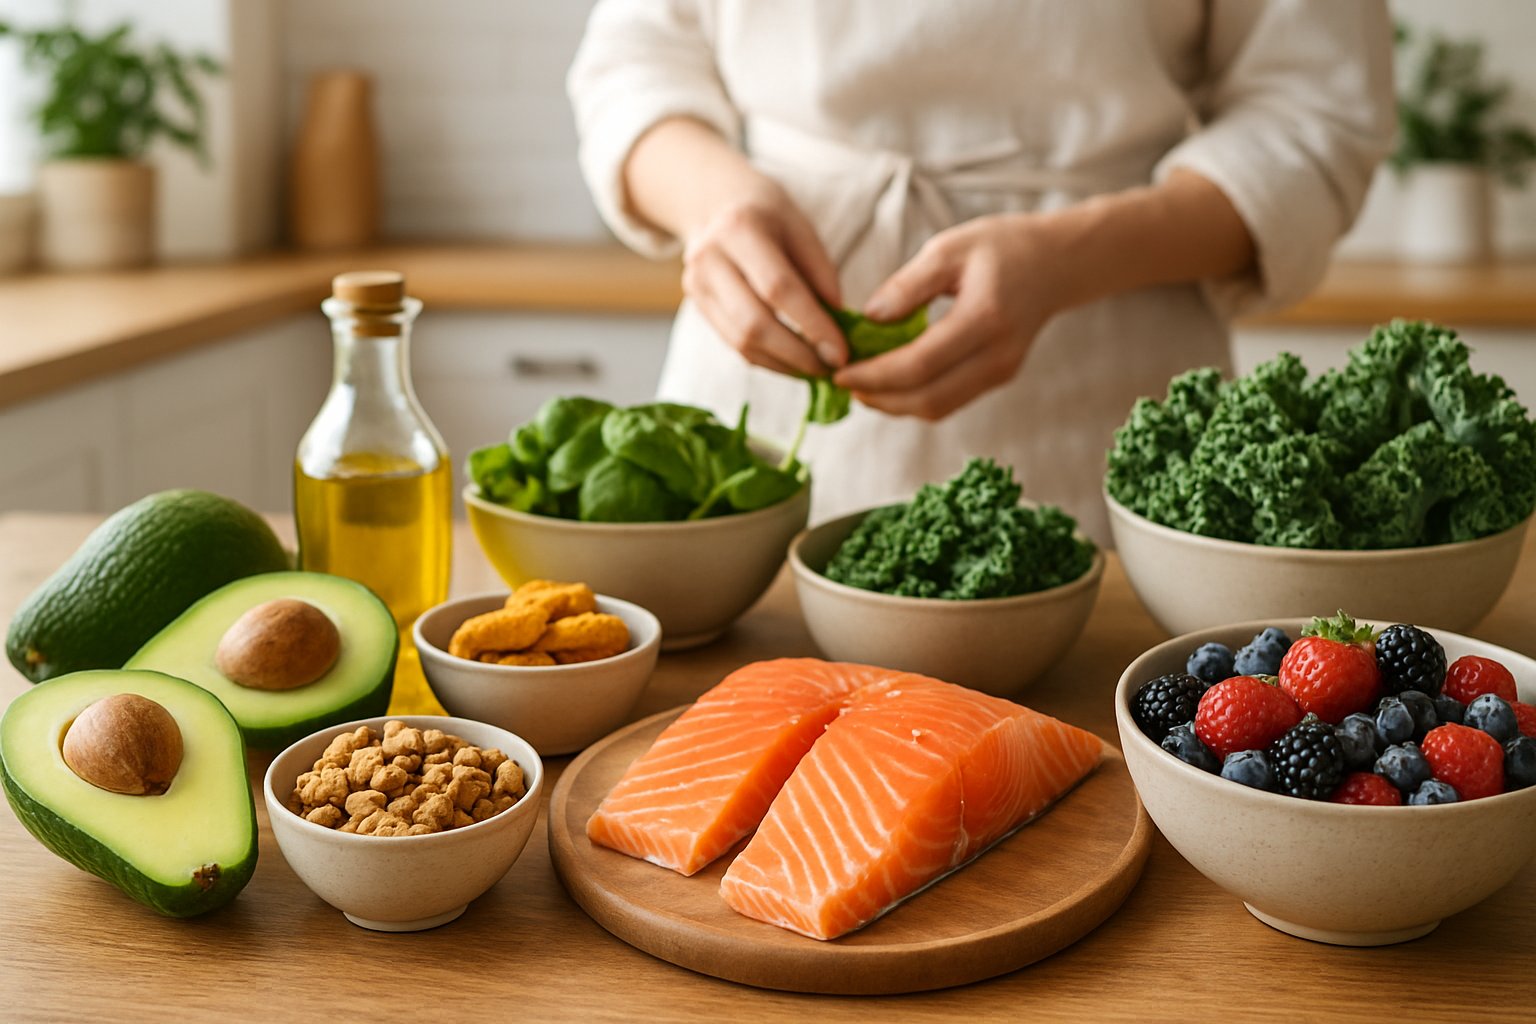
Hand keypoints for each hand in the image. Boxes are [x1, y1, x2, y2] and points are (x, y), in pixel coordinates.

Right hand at [679, 176, 846, 377]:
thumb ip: (821, 274)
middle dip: (797, 355)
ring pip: (741, 341)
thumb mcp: (802, 228)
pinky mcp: (698, 306)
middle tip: (831, 369)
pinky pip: (734, 344)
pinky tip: (793, 362)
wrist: (716, 204)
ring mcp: (697, 285)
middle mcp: (710, 258)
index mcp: (740, 228)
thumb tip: (838, 325)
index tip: (841, 352)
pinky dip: (767, 360)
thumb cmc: (769, 215)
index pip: (779, 289)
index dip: (812, 325)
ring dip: (783, 364)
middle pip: (754, 323)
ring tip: (816, 369)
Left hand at [834, 213, 1065, 419]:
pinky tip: (888, 384)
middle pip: (928, 399)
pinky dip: (914, 399)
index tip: (839, 372)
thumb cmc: (1001, 247)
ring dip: (894, 404)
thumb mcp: (950, 248)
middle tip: (842, 384)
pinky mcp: (998, 378)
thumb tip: (869, 318)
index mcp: (984, 318)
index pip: (920, 364)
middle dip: (879, 398)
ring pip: (938, 408)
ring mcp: (1001, 373)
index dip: (875, 376)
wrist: (1056, 264)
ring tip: (859, 386)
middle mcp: (997, 356)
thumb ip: (908, 285)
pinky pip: (949, 401)